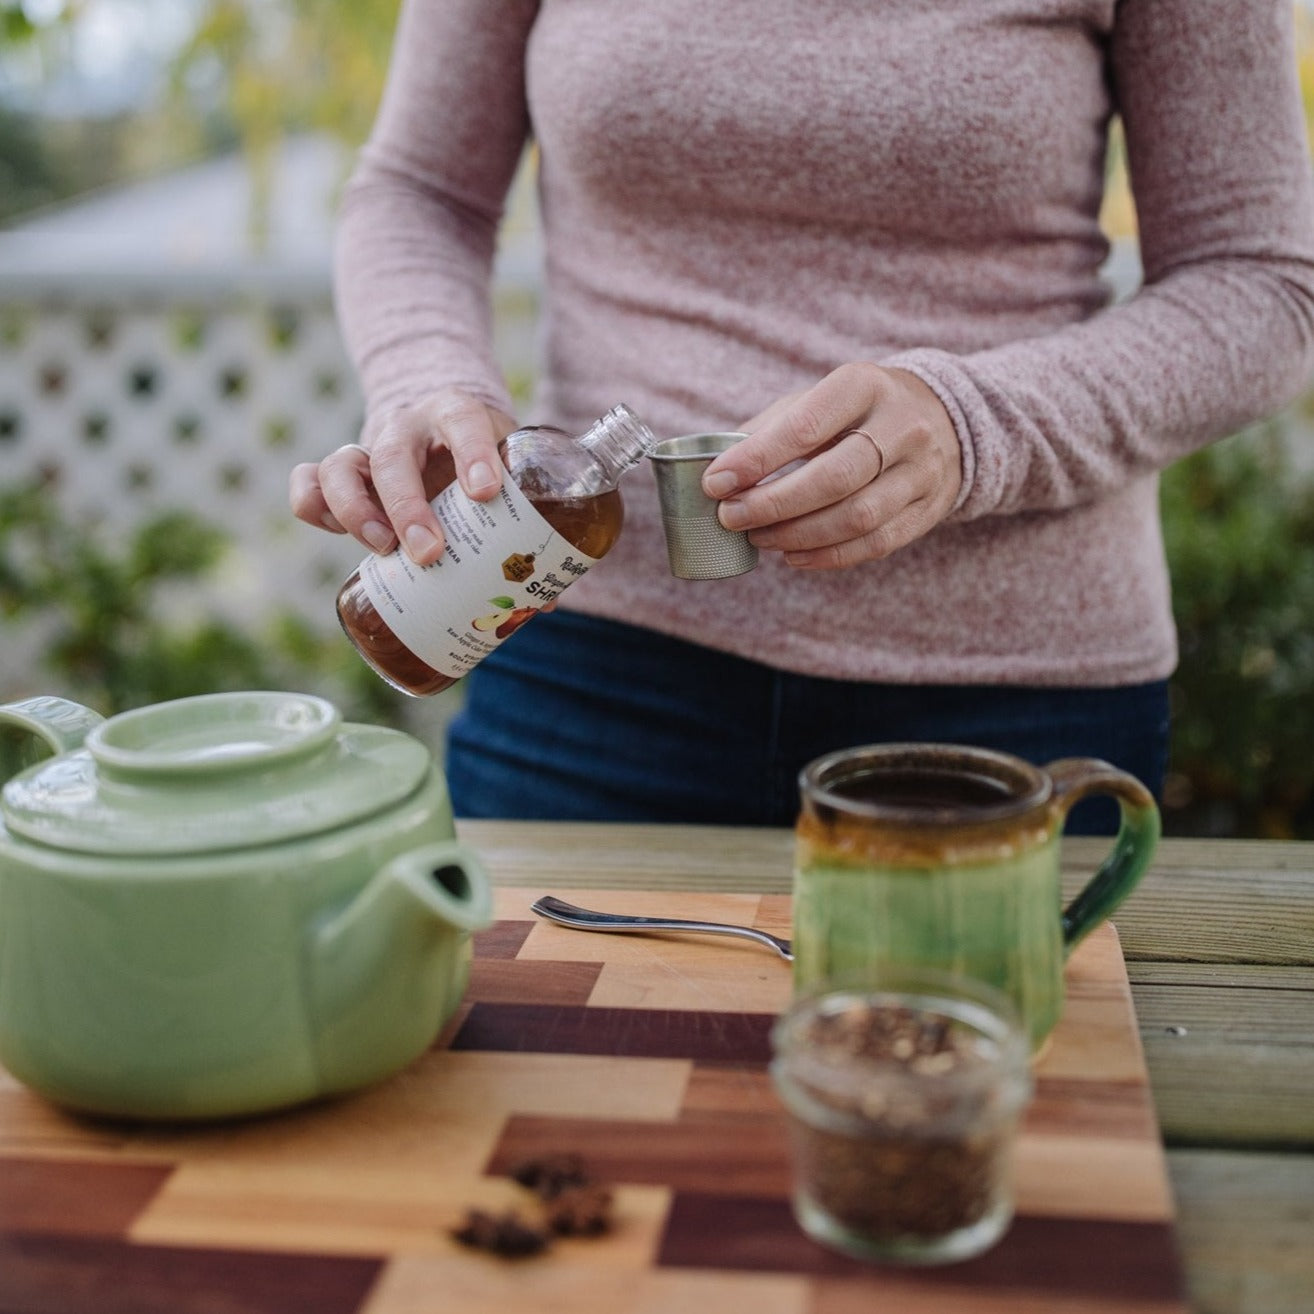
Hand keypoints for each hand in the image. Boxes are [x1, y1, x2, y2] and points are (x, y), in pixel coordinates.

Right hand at [289, 390, 515, 564]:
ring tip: (384, 551)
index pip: (463, 421)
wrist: (445, 430)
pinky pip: (309, 482)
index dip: (474, 454)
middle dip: (408, 507)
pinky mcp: (344, 478)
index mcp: (456, 415)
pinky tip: (336, 533)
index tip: (488, 493)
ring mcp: (369, 450)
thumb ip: (527, 525)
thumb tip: (542, 599)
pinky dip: (313, 506)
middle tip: (430, 552)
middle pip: (394, 455)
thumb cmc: (485, 461)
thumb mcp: (511, 473)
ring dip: (357, 512)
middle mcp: (407, 428)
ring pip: (340, 466)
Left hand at [701, 363, 962, 569]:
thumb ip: (769, 430)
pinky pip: (875, 543)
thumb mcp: (818, 399)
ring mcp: (922, 471)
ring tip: (758, 538)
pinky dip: (828, 556)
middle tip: (731, 517)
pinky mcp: (928, 509)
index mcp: (865, 386)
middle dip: (773, 504)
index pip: (807, 427)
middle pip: (834, 478)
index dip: (757, 460)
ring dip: (797, 535)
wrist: (942, 420)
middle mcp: (903, 427)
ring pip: (856, 517)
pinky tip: (793, 555)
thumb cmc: (857, 412)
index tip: (716, 482)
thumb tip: (718, 471)